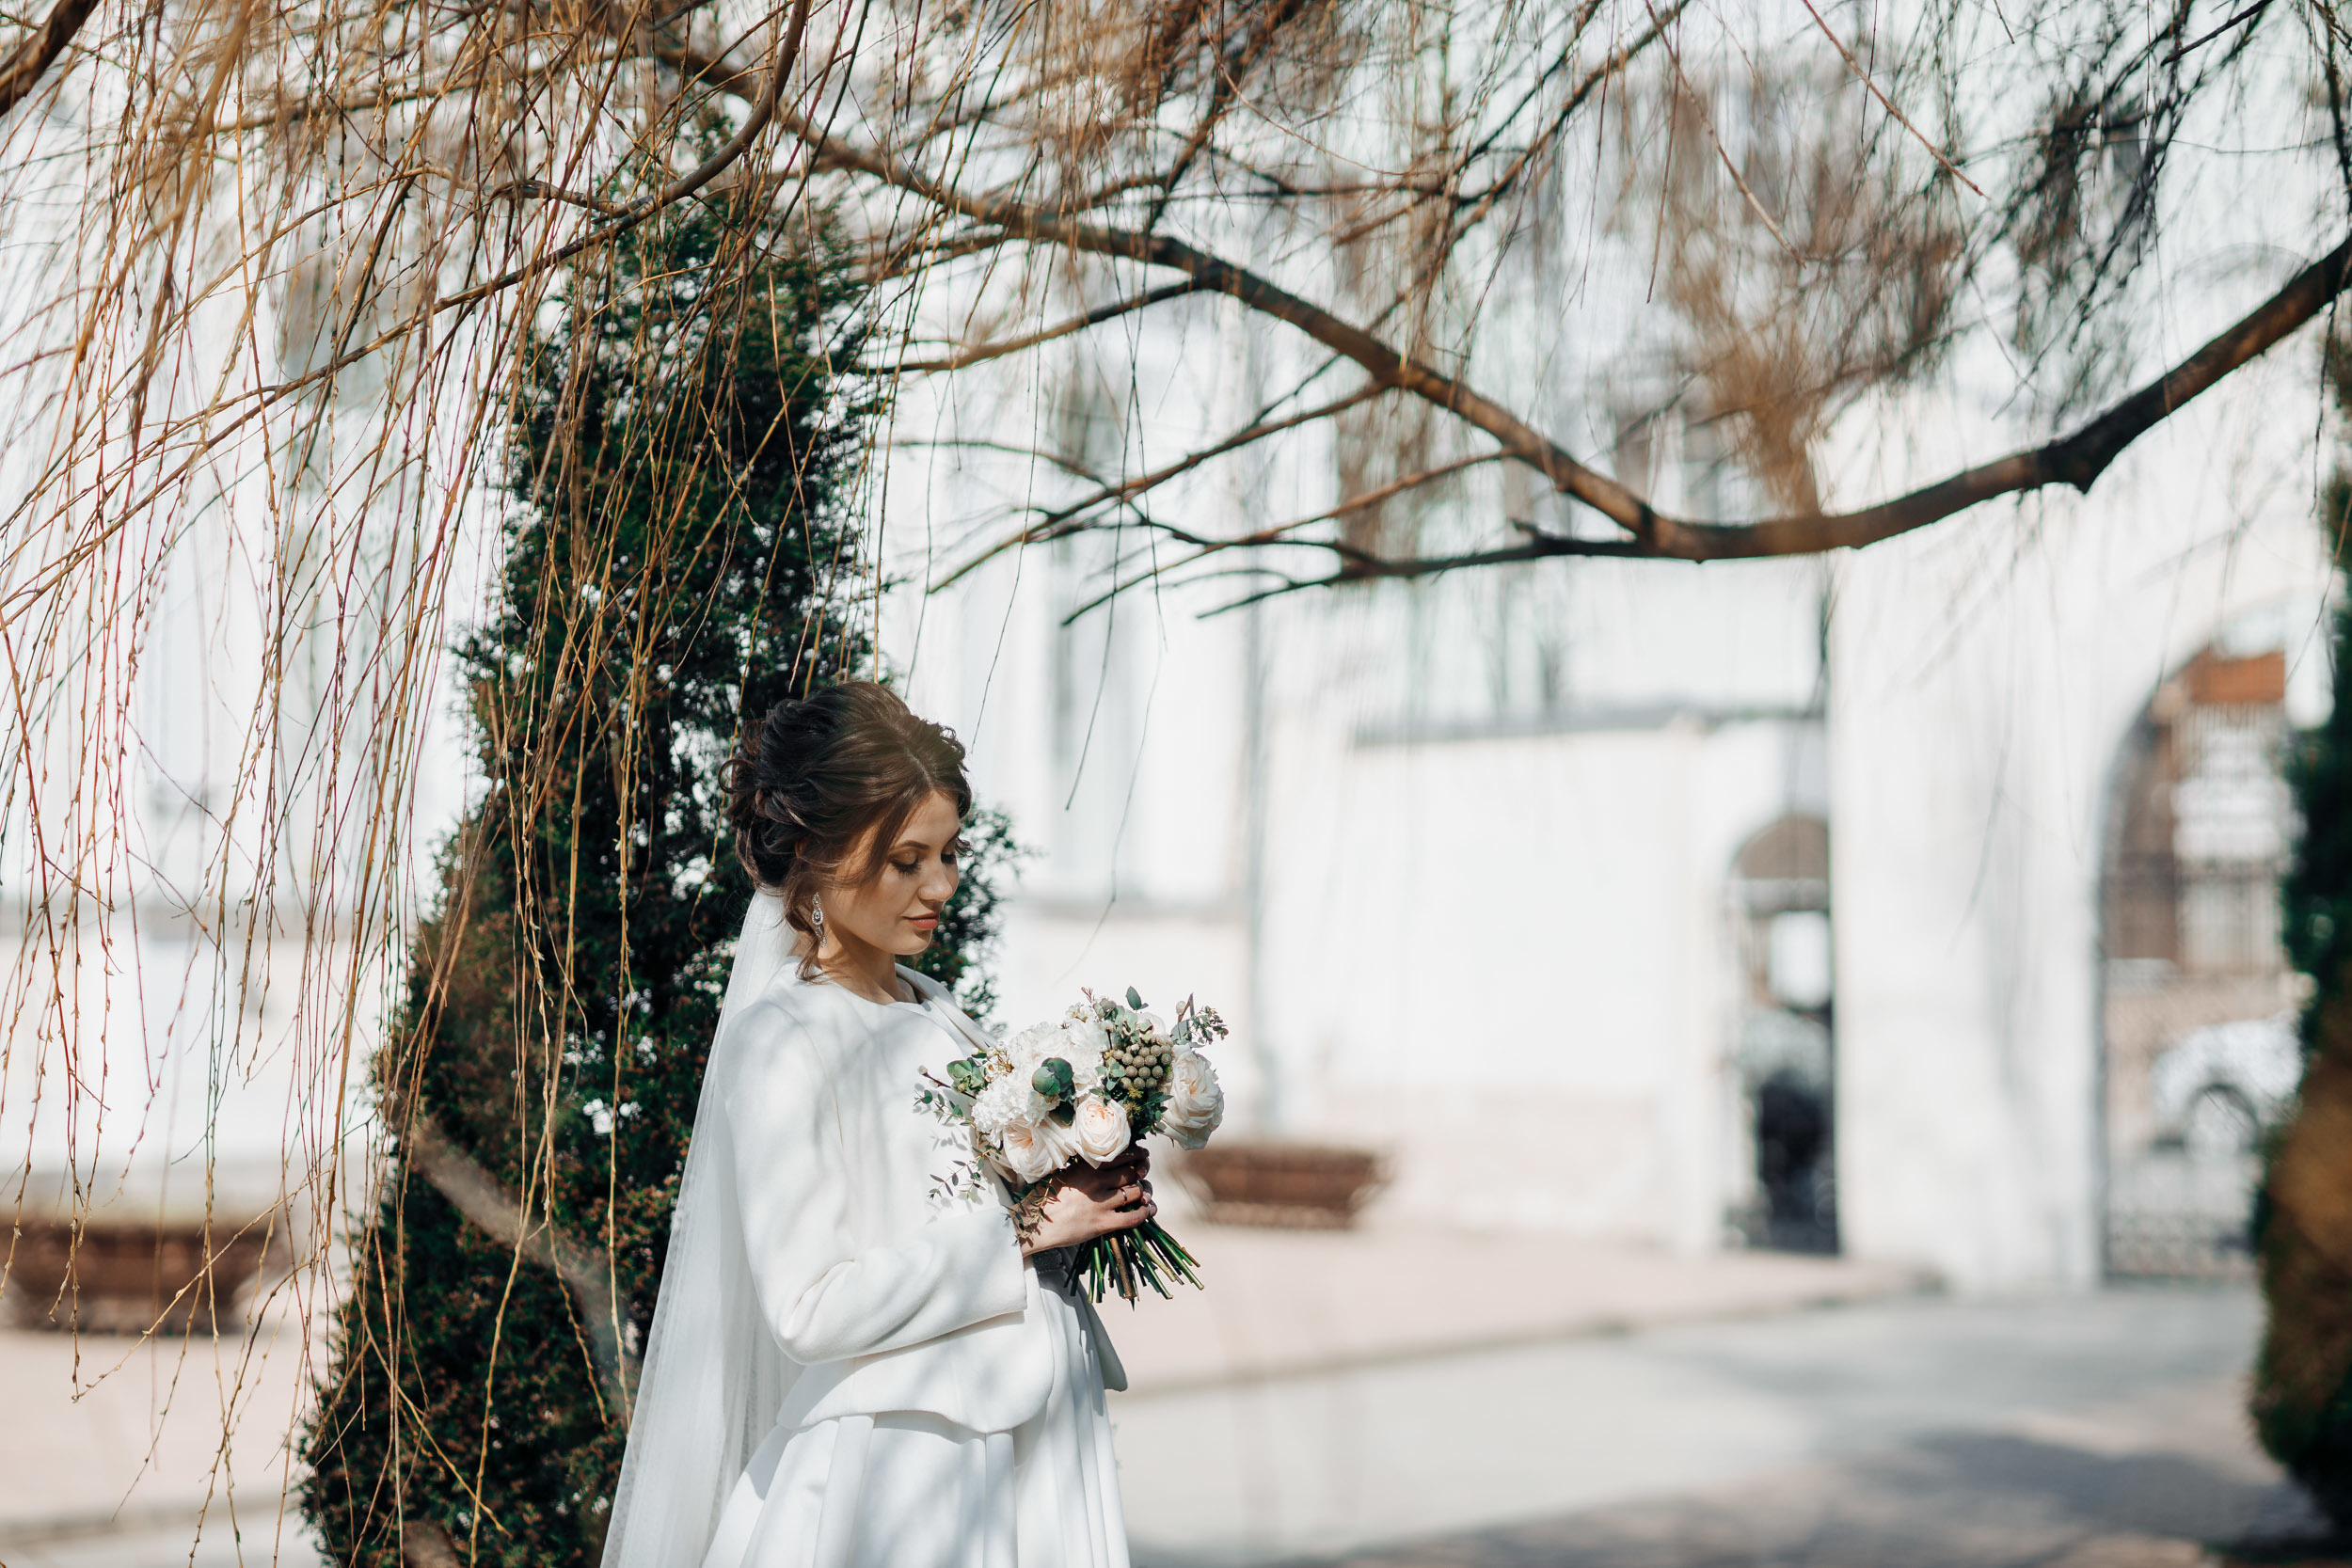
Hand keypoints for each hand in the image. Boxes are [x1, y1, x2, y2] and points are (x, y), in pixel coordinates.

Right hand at [1021, 1150, 1154, 1254]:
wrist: (1035, 1224)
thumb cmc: (1048, 1199)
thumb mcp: (1065, 1174)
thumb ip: (1085, 1167)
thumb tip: (1105, 1160)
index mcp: (1087, 1166)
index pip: (1121, 1154)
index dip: (1137, 1154)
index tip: (1142, 1155)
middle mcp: (1096, 1181)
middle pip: (1132, 1171)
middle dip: (1142, 1173)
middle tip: (1143, 1176)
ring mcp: (1101, 1202)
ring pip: (1136, 1191)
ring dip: (1144, 1193)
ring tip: (1144, 1195)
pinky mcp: (1103, 1223)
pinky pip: (1133, 1217)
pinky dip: (1145, 1213)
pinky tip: (1146, 1211)